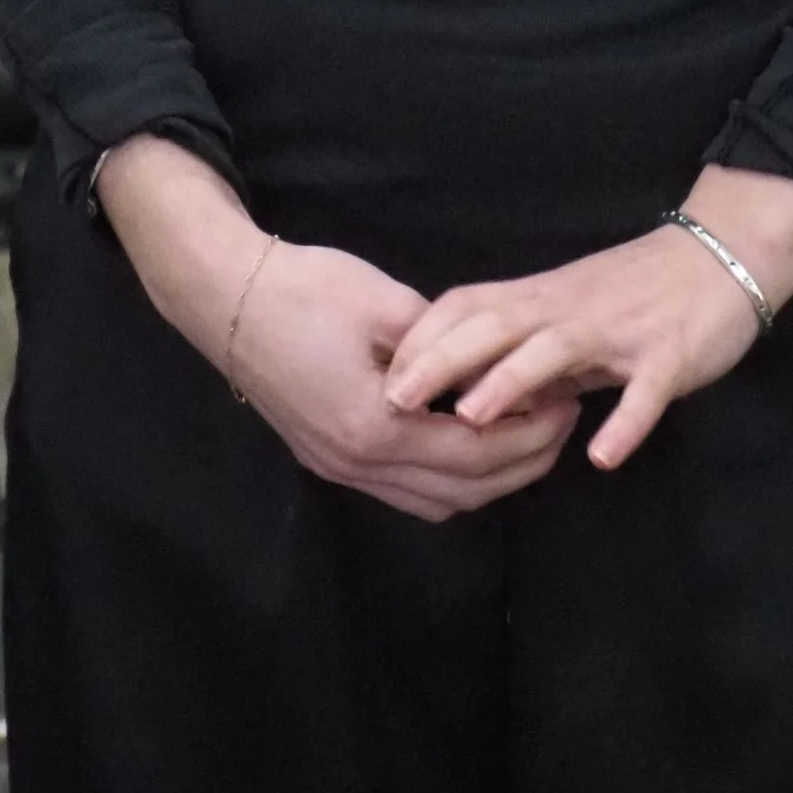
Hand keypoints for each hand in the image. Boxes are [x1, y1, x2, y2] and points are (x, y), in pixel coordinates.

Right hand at [95, 133, 578, 523]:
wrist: (226, 299)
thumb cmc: (306, 290)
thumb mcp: (386, 303)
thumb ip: (443, 343)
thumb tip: (492, 363)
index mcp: (376, 428)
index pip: (476, 454)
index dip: (530, 435)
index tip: (566, 403)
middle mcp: (359, 465)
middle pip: (462, 492)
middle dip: (521, 464)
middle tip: (561, 423)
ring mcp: (339, 468)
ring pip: (434, 502)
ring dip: (487, 479)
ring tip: (526, 435)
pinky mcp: (328, 458)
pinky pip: (405, 491)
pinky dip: (448, 479)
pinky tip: (469, 442)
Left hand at [380, 165, 792, 473]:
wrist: (722, 255)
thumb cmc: (639, 289)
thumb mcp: (570, 312)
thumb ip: (523, 348)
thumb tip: (469, 391)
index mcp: (542, 298)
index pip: (468, 308)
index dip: (423, 341)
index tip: (378, 376)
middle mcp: (570, 309)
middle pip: (496, 327)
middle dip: (442, 362)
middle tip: (394, 400)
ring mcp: (620, 331)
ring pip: (557, 351)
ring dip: (512, 382)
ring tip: (472, 417)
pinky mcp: (669, 354)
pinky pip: (645, 389)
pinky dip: (625, 420)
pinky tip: (603, 455)